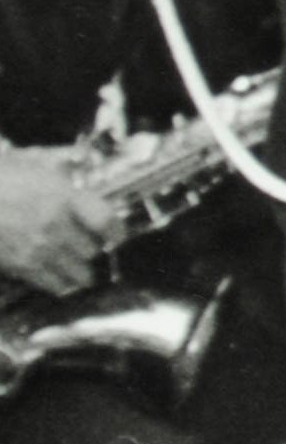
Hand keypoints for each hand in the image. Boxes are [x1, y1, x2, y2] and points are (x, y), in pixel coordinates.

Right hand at [0, 150, 117, 296]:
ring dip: (81, 270)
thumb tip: (85, 159)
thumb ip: (65, 162)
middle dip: (93, 248)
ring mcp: (37, 249)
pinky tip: (62, 279)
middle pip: (92, 250)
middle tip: (91, 246)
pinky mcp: (20, 266)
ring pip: (77, 273)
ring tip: (81, 268)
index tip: (117, 233)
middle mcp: (55, 227)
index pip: (105, 221)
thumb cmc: (1, 176)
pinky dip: (61, 284)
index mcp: (63, 198)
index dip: (117, 229)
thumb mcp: (35, 160)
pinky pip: (52, 284)